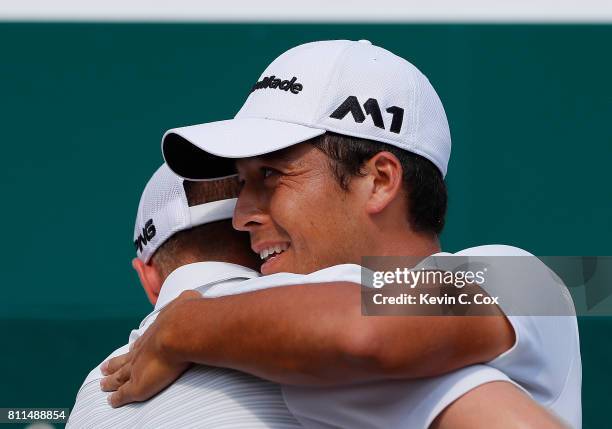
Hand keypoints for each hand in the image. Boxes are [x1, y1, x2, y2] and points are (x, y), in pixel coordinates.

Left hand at [100, 290, 200, 406]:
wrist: (181, 331)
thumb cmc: (188, 318)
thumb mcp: (187, 303)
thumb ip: (187, 301)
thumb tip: (191, 295)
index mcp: (153, 335)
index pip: (140, 343)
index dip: (135, 347)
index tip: (131, 348)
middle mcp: (142, 350)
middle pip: (123, 359)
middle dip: (114, 364)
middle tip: (104, 368)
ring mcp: (137, 367)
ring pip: (119, 376)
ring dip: (111, 380)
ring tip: (103, 384)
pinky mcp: (138, 384)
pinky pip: (123, 394)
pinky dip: (117, 398)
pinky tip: (112, 401)